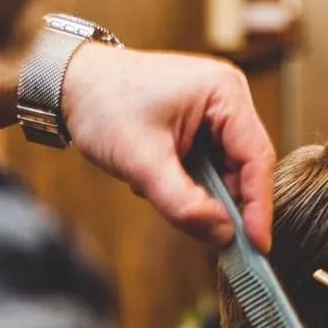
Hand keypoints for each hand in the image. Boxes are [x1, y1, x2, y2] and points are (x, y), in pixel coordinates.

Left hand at [61, 43, 274, 248]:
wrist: (69, 82)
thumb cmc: (103, 104)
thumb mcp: (142, 161)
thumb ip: (183, 203)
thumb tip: (222, 235)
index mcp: (225, 91)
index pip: (257, 158)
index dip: (259, 206)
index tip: (257, 245)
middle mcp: (228, 96)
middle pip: (245, 166)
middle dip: (222, 200)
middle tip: (205, 233)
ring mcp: (216, 109)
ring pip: (226, 169)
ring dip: (200, 190)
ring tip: (158, 187)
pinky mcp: (201, 122)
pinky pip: (209, 164)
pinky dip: (189, 181)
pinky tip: (157, 177)